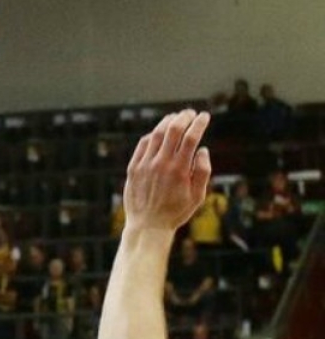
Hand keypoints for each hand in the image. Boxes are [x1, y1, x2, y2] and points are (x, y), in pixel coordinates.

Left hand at [124, 110, 212, 230]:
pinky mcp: (133, 167)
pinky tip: (159, 132)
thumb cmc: (176, 212)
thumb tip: (202, 149)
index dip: (199, 123)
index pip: (191, 137)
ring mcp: (145, 164)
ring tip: (176, 117)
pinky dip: (152, 135)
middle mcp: (161, 163)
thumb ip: (203, 171)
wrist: (148, 225)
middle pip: (173, 130)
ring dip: (167, 122)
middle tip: (191, 112)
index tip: (205, 116)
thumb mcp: (197, 196)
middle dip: (184, 117)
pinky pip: (143, 145)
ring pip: (156, 134)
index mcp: (180, 169)